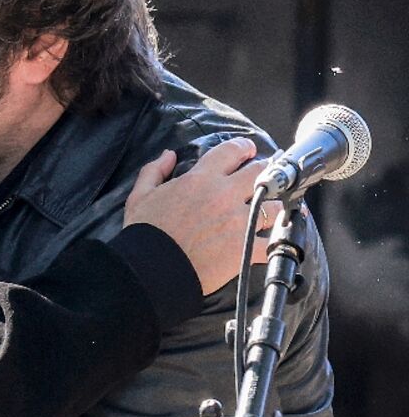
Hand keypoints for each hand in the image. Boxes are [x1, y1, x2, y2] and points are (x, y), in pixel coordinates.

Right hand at [125, 137, 277, 293]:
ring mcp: (240, 221)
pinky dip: (276, 241)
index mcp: (200, 179)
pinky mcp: (247, 247)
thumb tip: (168, 155)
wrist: (152, 269)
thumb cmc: (145, 232)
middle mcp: (225, 195)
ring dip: (273, 207)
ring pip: (274, 205)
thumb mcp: (140, 196)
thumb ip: (154, 170)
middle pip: (260, 173)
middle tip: (265, 176)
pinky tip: (275, 240)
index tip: (248, 151)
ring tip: (271, 210)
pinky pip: (273, 241)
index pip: (232, 151)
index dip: (243, 147)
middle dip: (265, 172)